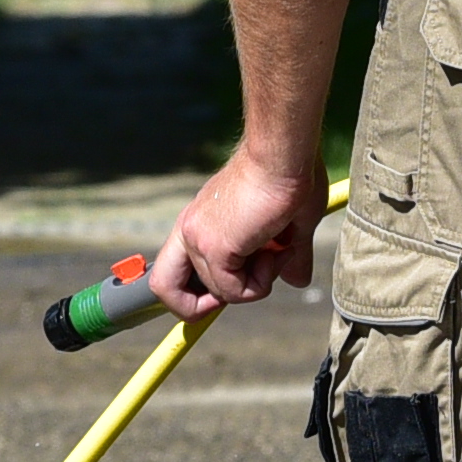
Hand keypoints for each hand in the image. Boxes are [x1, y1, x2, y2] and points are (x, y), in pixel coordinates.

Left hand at [147, 150, 325, 318]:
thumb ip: (288, 255)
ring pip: (219, 294)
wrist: (285, 154)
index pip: (177, 266)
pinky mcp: (214, 248)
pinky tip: (277, 249)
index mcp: (201, 222)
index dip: (199, 288)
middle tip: (243, 285)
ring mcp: (198, 240)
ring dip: (258, 282)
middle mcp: (191, 231)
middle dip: (195, 306)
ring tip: (278, 247)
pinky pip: (234, 292)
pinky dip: (261, 282)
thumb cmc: (289, 174)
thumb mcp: (289, 223)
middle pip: (163, 287)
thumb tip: (298, 279)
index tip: (241, 280)